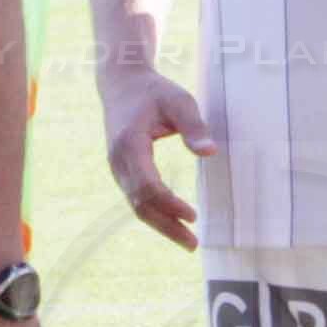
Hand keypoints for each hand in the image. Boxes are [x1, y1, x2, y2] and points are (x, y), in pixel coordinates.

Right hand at [101, 61, 212, 247]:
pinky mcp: (121, 170)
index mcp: (129, 144)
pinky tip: (173, 221)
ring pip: (136, 204)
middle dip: (166, 226)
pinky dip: (154, 212)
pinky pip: (136, 197)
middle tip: (193, 243)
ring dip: (161, 224)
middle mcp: (118, 160)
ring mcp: (117, 167)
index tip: (193, 215)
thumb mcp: (179, 101)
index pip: (148, 185)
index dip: (169, 204)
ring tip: (187, 239)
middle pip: (140, 203)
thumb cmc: (154, 91)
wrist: (121, 83)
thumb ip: (193, 127)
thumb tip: (209, 153)